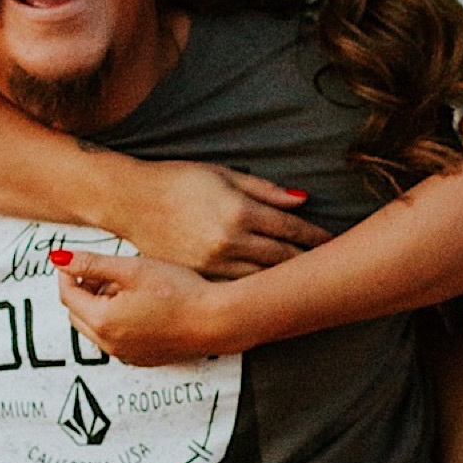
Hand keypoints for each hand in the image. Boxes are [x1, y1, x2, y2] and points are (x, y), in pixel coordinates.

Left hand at [51, 248, 230, 365]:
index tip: (76, 258)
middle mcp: (109, 345)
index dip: (68, 274)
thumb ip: (92, 264)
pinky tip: (140, 304)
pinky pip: (115, 339)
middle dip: (82, 291)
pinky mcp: (141, 359)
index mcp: (102, 321)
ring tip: (126, 285)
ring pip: (95, 328)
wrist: (217, 321)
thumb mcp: (133, 269)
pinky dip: (115, 321)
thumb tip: (57, 259)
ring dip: (99, 306)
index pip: (67, 296)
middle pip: (77, 314)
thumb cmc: (179, 290)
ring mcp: (125, 356)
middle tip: (103, 271)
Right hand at [117, 160, 327, 277]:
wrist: (130, 201)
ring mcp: (214, 264)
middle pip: (283, 257)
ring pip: (264, 278)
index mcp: (239, 211)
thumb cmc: (177, 181)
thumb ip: (264, 190)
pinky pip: (238, 287)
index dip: (315, 236)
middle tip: (332, 264)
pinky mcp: (200, 277)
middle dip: (309, 260)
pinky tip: (272, 288)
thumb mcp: (223, 174)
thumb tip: (301, 200)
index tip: (333, 241)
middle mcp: (229, 241)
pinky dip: (258, 288)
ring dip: (288, 278)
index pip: (291, 228)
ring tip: (308, 279)